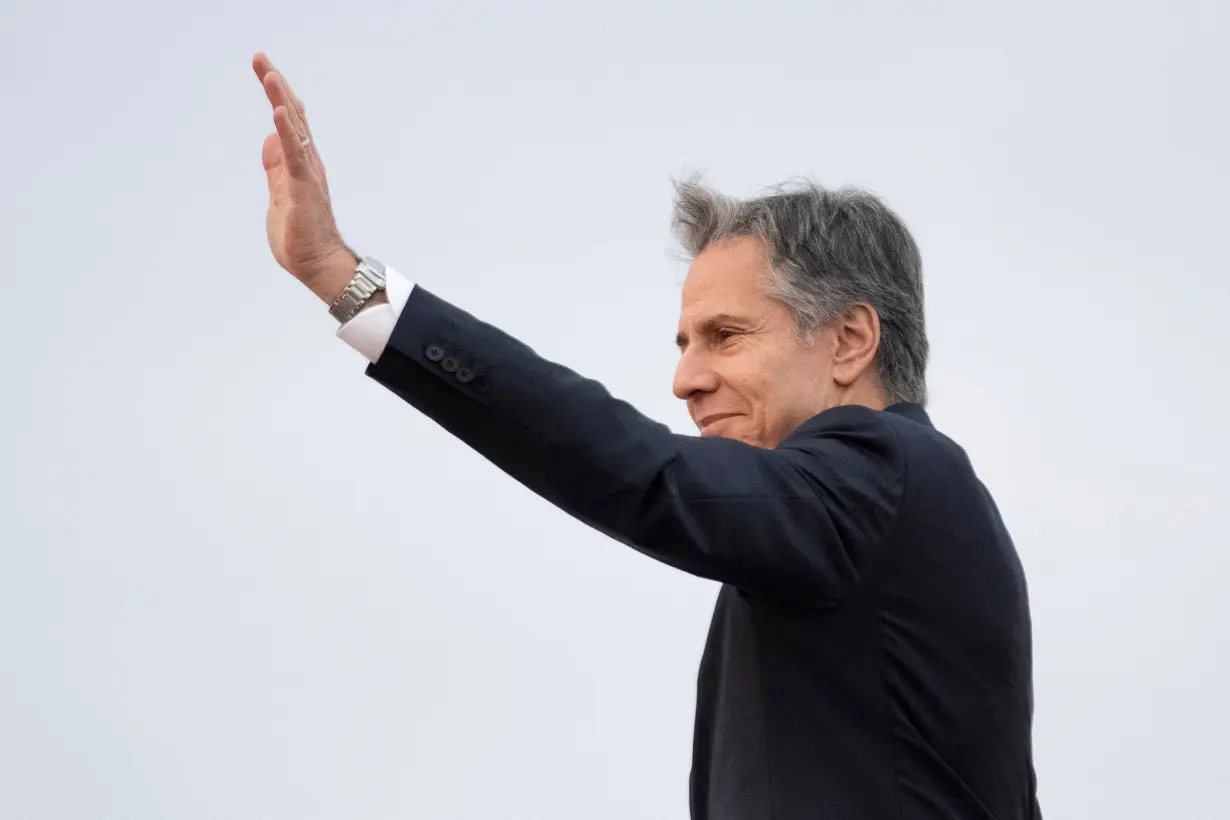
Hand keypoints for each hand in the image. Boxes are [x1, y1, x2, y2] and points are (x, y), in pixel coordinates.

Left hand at [253, 53, 355, 303]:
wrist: (318, 265)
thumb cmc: (301, 236)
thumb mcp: (279, 195)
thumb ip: (275, 168)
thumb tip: (270, 139)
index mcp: (300, 164)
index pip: (290, 122)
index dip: (277, 95)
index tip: (264, 69)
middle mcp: (308, 162)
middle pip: (293, 115)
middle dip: (276, 86)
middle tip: (259, 58)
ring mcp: (307, 173)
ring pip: (295, 128)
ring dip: (281, 99)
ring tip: (268, 73)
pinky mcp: (304, 188)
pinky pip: (295, 154)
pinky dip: (287, 131)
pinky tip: (279, 111)